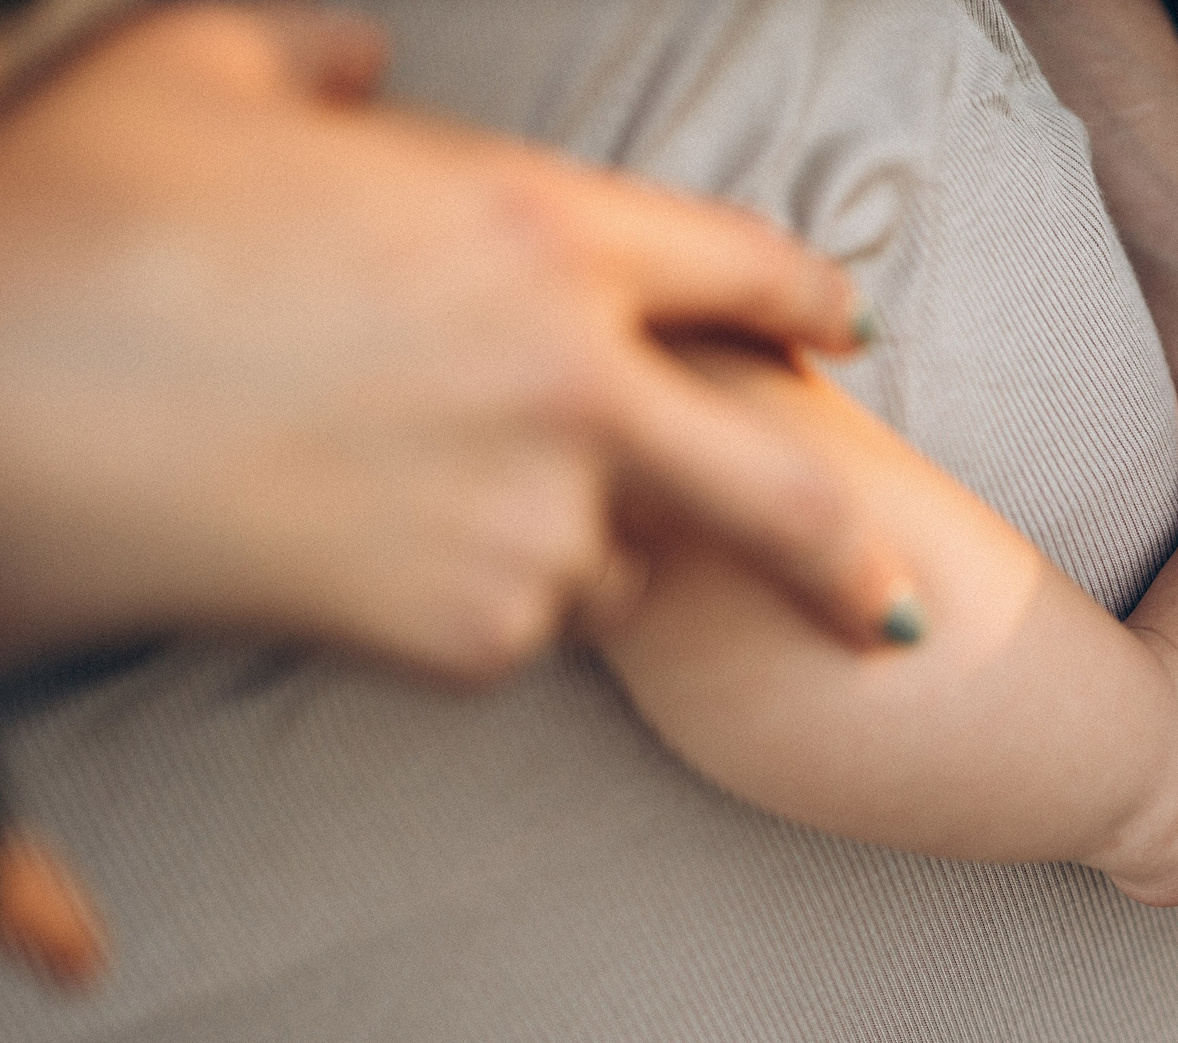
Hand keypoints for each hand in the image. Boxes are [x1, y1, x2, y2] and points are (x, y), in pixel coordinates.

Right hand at [0, 4, 866, 680]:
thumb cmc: (68, 222)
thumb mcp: (190, 77)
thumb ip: (313, 64)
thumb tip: (363, 64)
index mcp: (538, 226)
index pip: (740, 269)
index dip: (802, 300)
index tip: (838, 334)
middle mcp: (577, 381)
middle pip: (785, 490)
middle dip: (849, 560)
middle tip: (889, 614)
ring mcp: (535, 517)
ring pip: (620, 566)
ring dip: (582, 552)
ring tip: (439, 510)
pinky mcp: (469, 635)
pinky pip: (516, 634)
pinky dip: (476, 610)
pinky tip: (366, 557)